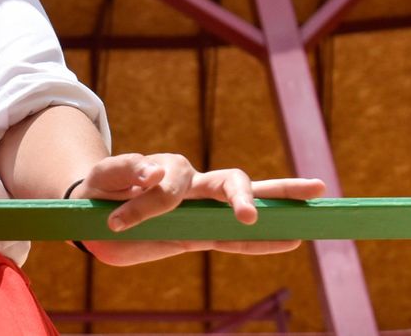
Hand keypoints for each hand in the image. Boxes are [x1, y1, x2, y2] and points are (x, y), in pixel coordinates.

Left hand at [69, 153, 326, 266]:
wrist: (95, 211)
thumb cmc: (99, 190)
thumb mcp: (99, 178)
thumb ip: (121, 169)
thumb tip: (152, 171)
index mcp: (167, 169)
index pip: (172, 183)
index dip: (150, 201)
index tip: (118, 221)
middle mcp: (191, 186)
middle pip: (229, 180)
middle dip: (241, 194)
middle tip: (247, 212)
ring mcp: (201, 210)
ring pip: (247, 201)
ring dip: (278, 199)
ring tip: (315, 193)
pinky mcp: (200, 235)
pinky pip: (236, 240)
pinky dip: (263, 240)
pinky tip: (292, 239)